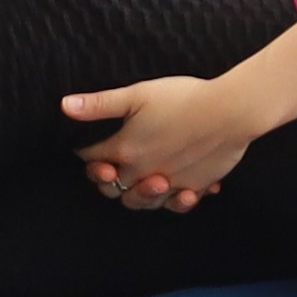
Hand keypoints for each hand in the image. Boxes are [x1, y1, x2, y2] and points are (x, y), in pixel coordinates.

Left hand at [59, 73, 255, 209]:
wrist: (231, 111)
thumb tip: (64, 106)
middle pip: (114, 188)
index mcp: (125, 151)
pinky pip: (179, 202)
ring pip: (145, 201)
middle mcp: (144, 173)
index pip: (93, 159)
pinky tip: (179, 190)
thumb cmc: (184, 98)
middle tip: (108, 168)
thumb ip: (100, 104)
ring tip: (142, 181)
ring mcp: (171, 183)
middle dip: (106, 179)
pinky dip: (176, 199)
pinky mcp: (195, 185)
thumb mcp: (137, 94)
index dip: (85, 153)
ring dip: (138, 194)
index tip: (85, 147)